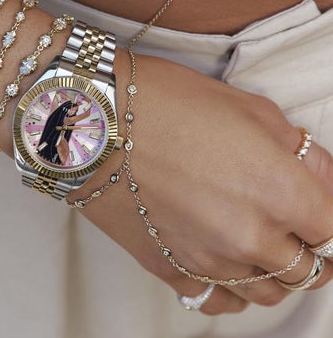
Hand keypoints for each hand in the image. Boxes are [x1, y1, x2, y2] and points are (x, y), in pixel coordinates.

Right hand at [69, 53, 332, 314]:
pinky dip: (231, 289)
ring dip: (272, 271)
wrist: (92, 120)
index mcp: (280, 191)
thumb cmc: (165, 100)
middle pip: (309, 269)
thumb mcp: (247, 107)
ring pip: (267, 292)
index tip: (315, 205)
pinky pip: (217, 301)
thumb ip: (299, 150)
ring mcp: (208, 260)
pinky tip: (224, 264)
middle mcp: (250, 236)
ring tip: (259, 243)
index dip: (327, 215)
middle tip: (294, 226)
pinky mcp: (170, 269)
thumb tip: (324, 180)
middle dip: (309, 248)